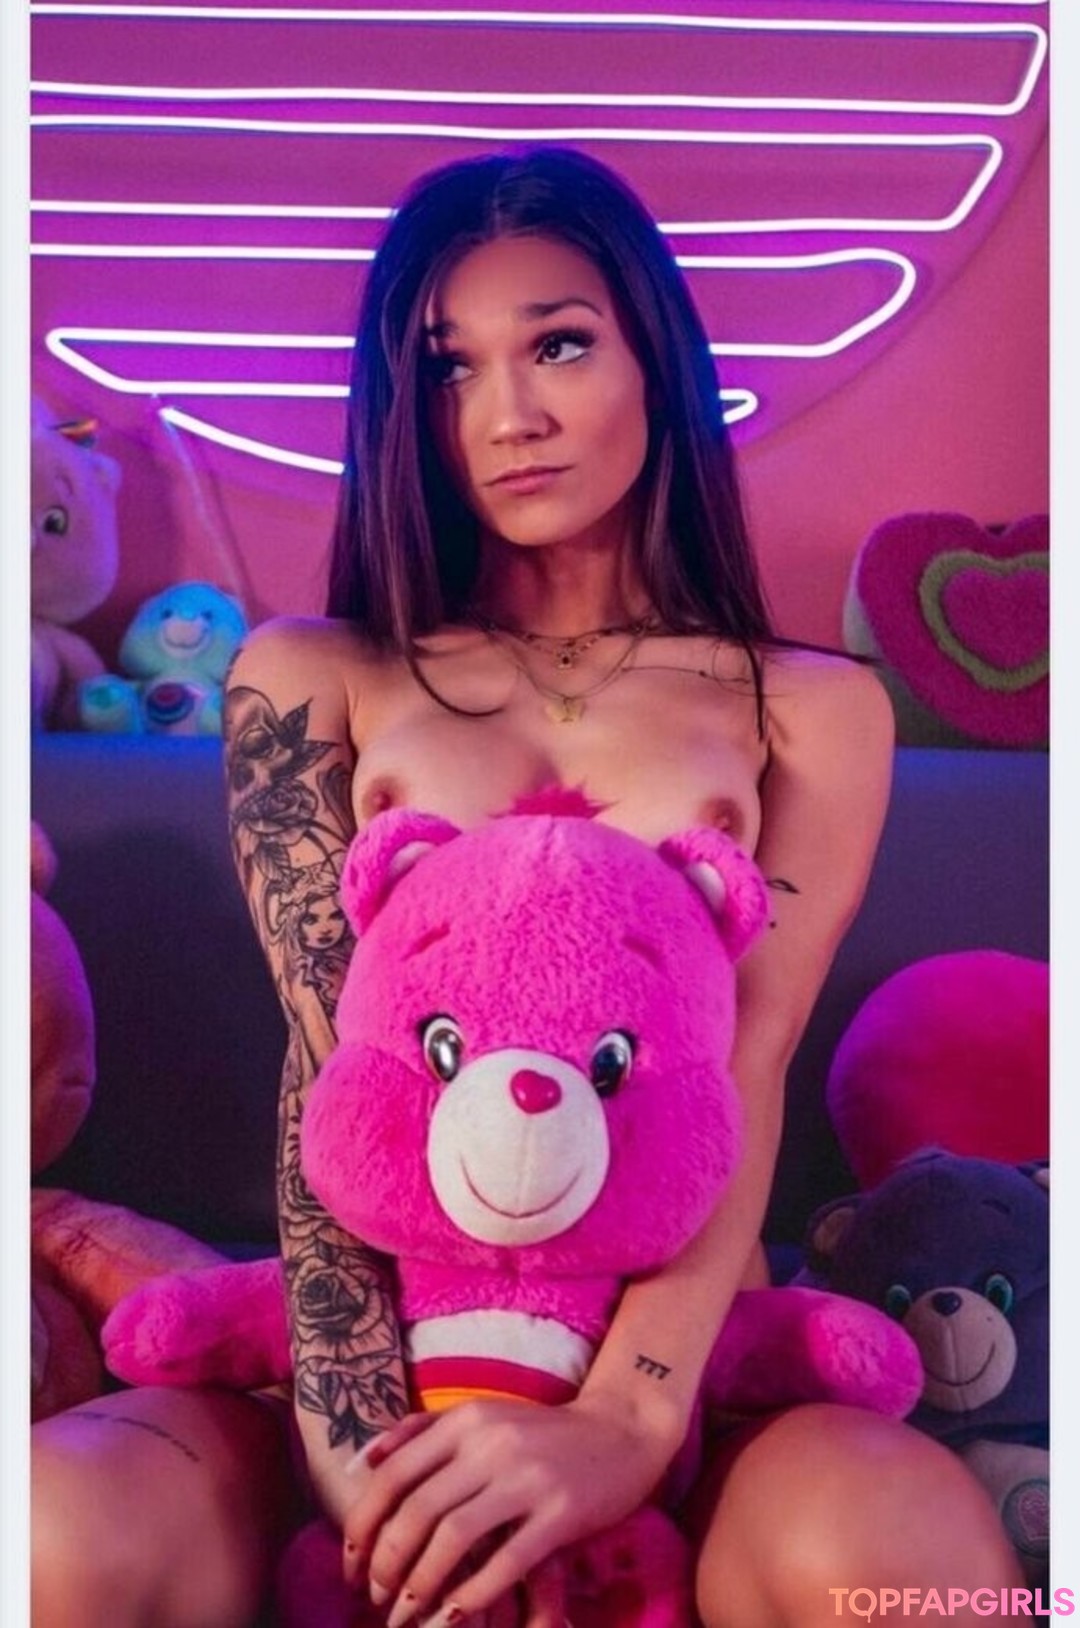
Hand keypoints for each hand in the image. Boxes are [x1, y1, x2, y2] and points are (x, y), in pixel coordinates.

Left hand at [340, 1391, 678, 1623]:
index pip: (394, 1473)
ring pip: (454, 1539)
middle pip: (418, 1511)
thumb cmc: (541, 1431)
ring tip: (405, 1613)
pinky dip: (471, 1596)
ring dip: (420, 1584)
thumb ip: (420, 1431)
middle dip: (386, 1563)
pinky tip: (451, 1616)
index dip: (363, 1524)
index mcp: (467, 1420)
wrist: (622, 1429)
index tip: (351, 1563)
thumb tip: (362, 1462)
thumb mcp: (481, 1416)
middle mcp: (492, 1444)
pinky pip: (505, 1563)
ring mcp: (528, 1478)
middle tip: (374, 1597)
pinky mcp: (561, 1513)